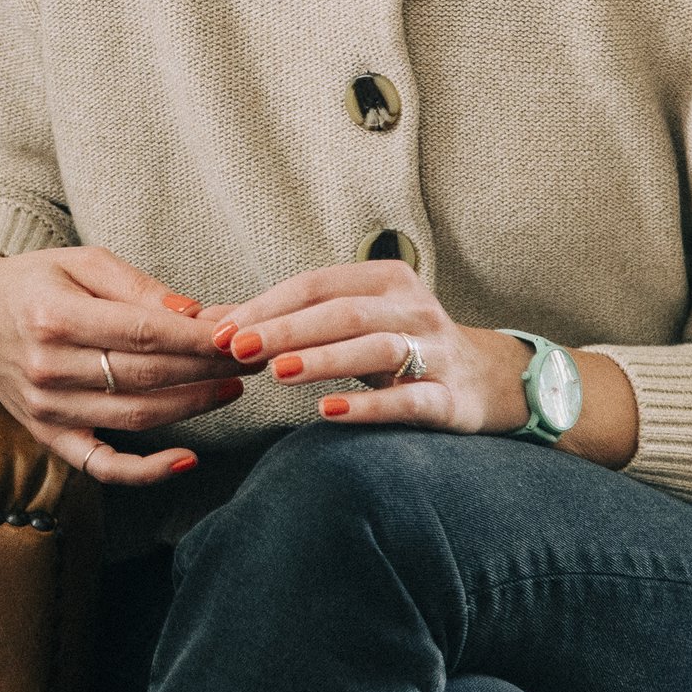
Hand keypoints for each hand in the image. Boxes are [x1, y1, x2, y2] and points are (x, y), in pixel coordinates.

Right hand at [0, 246, 244, 484]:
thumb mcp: (80, 263)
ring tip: (231, 387)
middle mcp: (47, 367)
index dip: (200, 339)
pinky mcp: (47, 435)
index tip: (240, 334)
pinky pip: (101, 465)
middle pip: (149, 375)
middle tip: (250, 357)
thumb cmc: (32, 282)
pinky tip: (186, 458)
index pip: (145, 333)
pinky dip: (146, 471)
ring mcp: (47, 408)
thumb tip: (196, 315)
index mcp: (54, 316)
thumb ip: (138, 287)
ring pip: (137, 416)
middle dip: (209, 368)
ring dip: (194, 405)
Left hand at [202, 260, 532, 433]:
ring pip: (375, 348)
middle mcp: (413, 307)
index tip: (222, 331)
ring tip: (276, 371)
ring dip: (322, 359)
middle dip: (286, 329)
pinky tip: (326, 411)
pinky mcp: (450, 397)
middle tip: (239, 348)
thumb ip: (286, 321)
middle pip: (342, 312)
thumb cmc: (396, 345)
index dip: (268, 306)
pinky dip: (366, 406)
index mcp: (384, 279)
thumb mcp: (349, 323)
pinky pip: (407, 401)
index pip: (316, 285)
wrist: (485, 379)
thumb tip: (206, 320)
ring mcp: (435, 351)